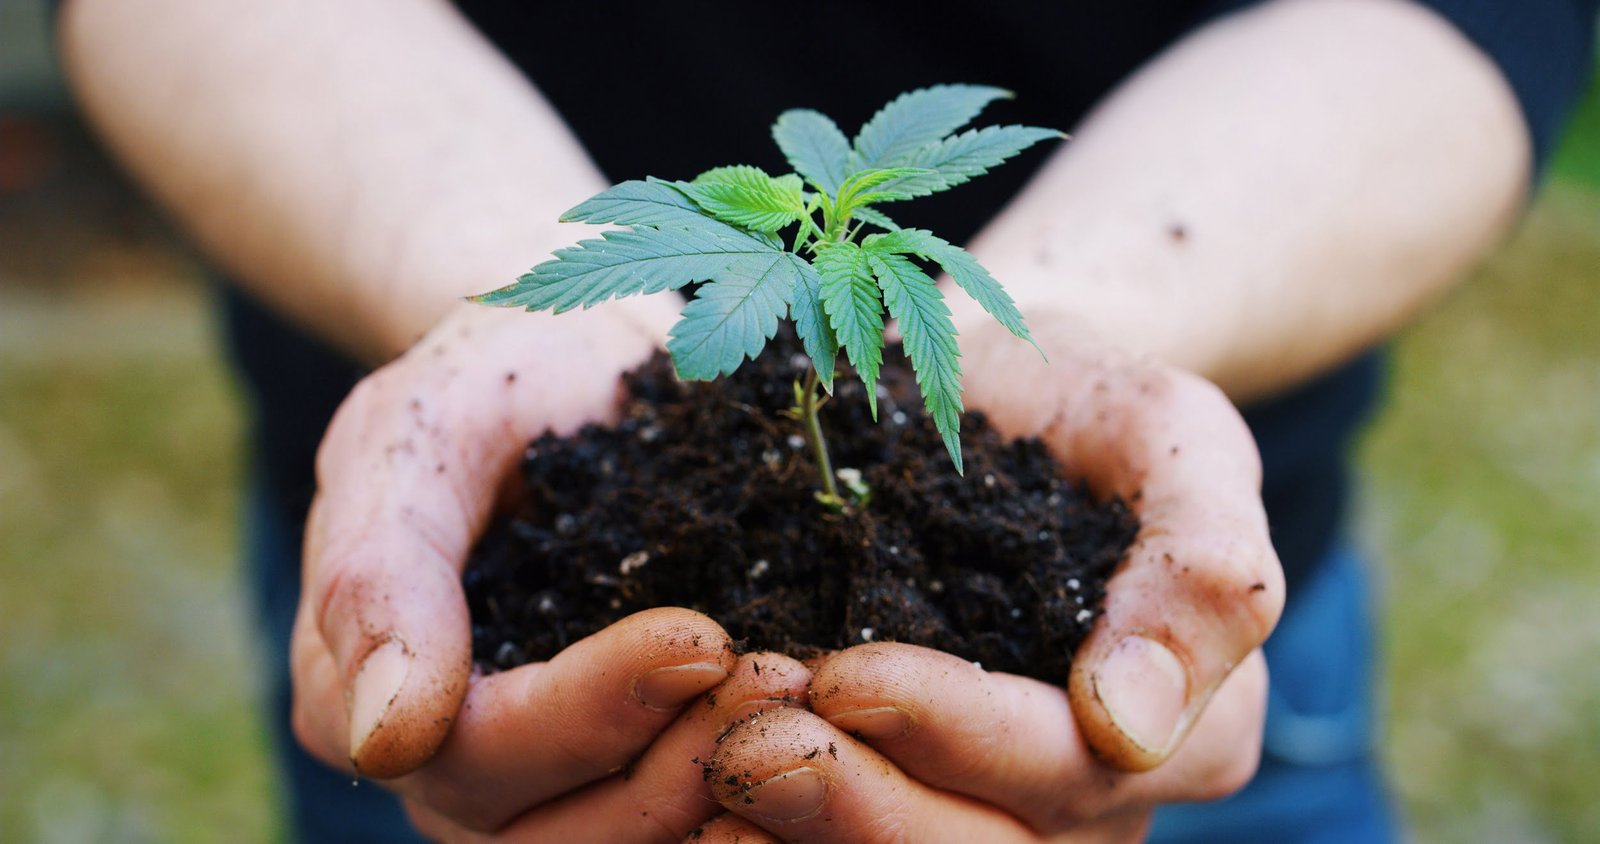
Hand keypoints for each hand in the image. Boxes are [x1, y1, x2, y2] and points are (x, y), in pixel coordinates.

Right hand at [290, 298, 801, 835]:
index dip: (587, 714)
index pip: (471, 756)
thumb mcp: (416, 431)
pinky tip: (814, 741)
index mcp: (356, 692)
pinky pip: (675, 825)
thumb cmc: (487, 383)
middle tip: (782, 677)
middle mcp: (443, 763)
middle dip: (671, 764)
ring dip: (720, 790)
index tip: (704, 638)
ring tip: (805, 700)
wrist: (579, 372)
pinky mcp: (621, 768)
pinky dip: (747, 799)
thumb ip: (379, 567)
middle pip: (546, 835)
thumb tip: (384, 736)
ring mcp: (534, 781)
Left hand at [694, 309, 1282, 840]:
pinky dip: (773, 831)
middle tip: (743, 742)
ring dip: (801, 832)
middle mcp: (1098, 801)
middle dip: (857, 803)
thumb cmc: (1094, 410)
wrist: (1007, 402)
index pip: (1066, 765)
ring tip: (709, 773)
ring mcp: (1001, 808)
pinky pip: (844, 838)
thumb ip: (1201, 569)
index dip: (952, 732)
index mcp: (1190, 730)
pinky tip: (695, 802)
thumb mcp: (1180, 442)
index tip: (841, 673)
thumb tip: (1133, 725)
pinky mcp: (911, 788)